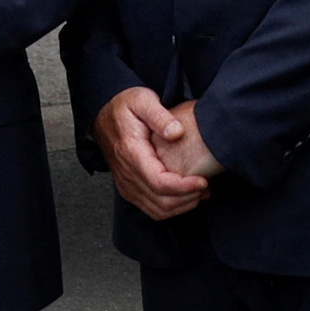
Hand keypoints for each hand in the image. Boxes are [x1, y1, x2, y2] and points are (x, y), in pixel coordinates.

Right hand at [98, 85, 215, 219]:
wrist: (103, 115)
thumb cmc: (125, 106)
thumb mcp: (142, 100)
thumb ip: (160, 115)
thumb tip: (177, 132)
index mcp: (131, 153)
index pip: (159, 182)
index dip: (184, 187)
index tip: (203, 180)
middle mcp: (126, 174)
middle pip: (160, 201)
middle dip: (187, 198)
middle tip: (206, 186)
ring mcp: (126, 185)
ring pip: (157, 210)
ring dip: (181, 206)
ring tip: (200, 192)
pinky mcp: (129, 189)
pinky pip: (151, 209)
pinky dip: (171, 208)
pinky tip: (185, 196)